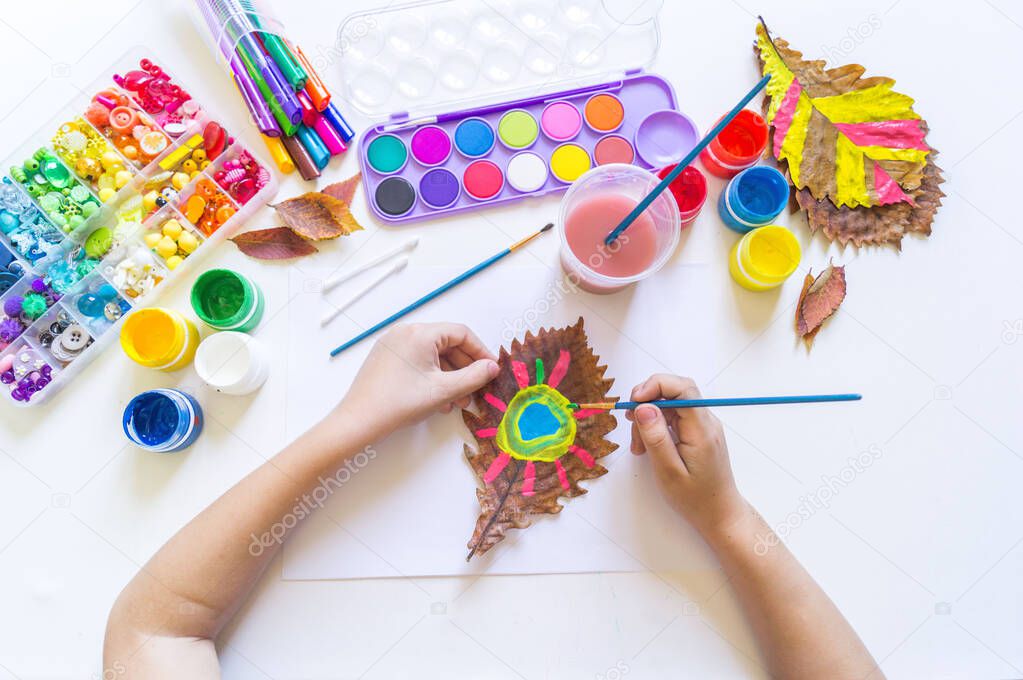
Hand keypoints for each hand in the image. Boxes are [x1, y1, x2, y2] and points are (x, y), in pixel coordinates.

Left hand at [331, 323, 498, 439]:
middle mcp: (405, 332)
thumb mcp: (444, 390)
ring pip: (432, 355)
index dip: (481, 351)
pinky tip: (438, 400)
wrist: (359, 420)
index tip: (491, 369)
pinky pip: (417, 362)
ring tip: (458, 401)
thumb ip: (474, 376)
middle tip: (476, 390)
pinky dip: (432, 377)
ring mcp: (393, 345)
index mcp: (420, 333)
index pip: (461, 333)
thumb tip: (492, 367)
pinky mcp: (386, 359)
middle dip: (465, 368)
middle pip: (447, 344)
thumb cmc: (400, 403)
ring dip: (450, 376)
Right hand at [626, 374, 747, 537]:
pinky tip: (648, 447)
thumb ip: (656, 437)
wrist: (719, 514)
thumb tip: (643, 407)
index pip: (682, 389)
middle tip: (629, 421)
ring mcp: (703, 426)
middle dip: (647, 400)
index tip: (633, 401)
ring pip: (671, 405)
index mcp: (701, 430)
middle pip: (675, 392)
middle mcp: (706, 422)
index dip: (655, 385)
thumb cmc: (695, 498)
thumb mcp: (669, 472)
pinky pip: (674, 418)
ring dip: (649, 418)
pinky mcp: (698, 432)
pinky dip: (657, 427)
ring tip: (638, 447)